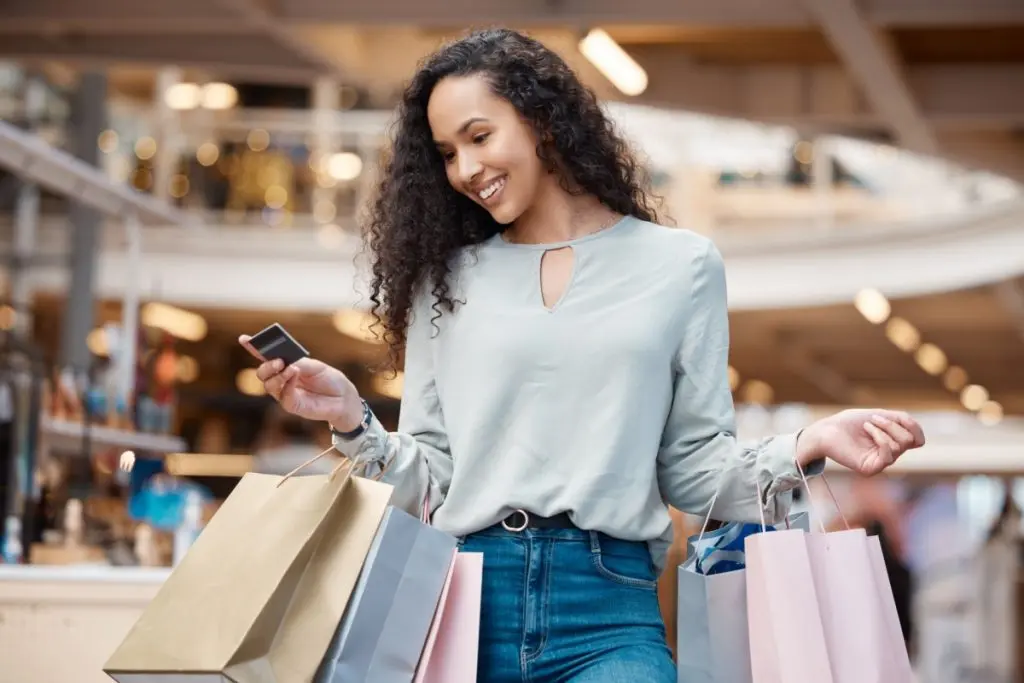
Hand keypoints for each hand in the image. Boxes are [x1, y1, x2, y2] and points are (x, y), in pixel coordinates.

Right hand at [238, 335, 363, 430]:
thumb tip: (284, 362)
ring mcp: (284, 392)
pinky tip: (295, 376)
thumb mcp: (316, 366)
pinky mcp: (292, 405)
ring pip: (268, 385)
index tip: (244, 339)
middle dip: (267, 365)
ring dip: (277, 375)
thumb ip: (299, 363)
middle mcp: (281, 379)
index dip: (253, 347)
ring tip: (290, 369)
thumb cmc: (329, 379)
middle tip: (278, 360)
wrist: (343, 398)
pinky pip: (283, 396)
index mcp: (285, 364)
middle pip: (262, 372)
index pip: (265, 356)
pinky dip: (287, 385)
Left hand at [797, 409, 924, 475]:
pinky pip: (888, 454)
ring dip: (884, 428)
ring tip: (867, 424)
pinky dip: (880, 437)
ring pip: (900, 446)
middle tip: (874, 418)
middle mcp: (889, 455)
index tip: (895, 416)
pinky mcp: (871, 468)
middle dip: (893, 424)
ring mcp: (880, 463)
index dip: (912, 425)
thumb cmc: (851, 422)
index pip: (918, 439)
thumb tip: (920, 440)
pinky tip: (867, 430)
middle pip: (910, 440)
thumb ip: (903, 422)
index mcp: (893, 443)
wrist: (827, 429)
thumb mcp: (882, 415)